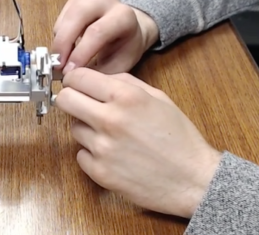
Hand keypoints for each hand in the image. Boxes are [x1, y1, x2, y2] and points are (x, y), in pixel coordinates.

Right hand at [52, 0, 159, 74]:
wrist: (130, 29)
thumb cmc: (124, 48)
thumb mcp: (119, 65)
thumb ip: (97, 72)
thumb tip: (73, 79)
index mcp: (124, 16)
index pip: (97, 32)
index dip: (80, 52)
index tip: (69, 71)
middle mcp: (107, 1)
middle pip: (78, 16)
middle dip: (63, 43)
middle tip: (57, 65)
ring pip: (67, 16)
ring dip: (59, 40)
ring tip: (60, 58)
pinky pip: (61, 17)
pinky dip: (58, 34)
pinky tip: (64, 47)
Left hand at [55, 67, 221, 217]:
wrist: (193, 181)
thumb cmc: (179, 139)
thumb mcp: (158, 98)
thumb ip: (125, 83)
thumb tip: (97, 78)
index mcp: (126, 97)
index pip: (78, 78)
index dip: (74, 80)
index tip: (76, 84)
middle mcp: (110, 120)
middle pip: (64, 100)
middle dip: (70, 100)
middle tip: (81, 105)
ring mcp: (102, 147)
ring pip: (73, 128)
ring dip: (86, 129)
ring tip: (111, 136)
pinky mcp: (98, 171)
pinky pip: (81, 154)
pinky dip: (92, 154)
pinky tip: (113, 155)